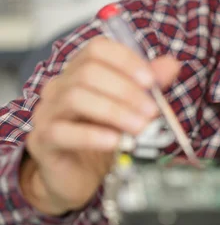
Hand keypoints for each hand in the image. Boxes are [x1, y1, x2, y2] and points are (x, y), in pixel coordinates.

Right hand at [20, 37, 180, 215]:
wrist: (79, 175)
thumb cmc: (104, 136)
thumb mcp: (131, 108)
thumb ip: (149, 85)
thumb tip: (171, 65)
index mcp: (81, 71)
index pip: (97, 49)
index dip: (126, 60)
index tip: (151, 80)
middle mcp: (60, 86)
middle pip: (88, 72)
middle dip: (126, 90)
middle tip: (152, 111)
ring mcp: (48, 112)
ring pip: (76, 98)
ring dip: (115, 111)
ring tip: (140, 127)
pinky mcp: (43, 140)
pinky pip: (62, 132)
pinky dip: (93, 135)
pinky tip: (115, 141)